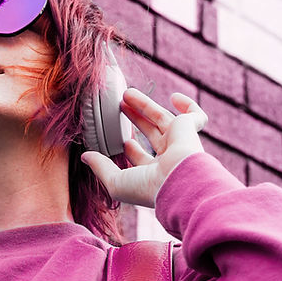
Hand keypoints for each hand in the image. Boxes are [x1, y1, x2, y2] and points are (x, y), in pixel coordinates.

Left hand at [79, 88, 207, 208]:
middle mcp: (168, 158)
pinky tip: (175, 97)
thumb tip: (85, 157)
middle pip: (150, 133)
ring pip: (163, 119)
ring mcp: (179, 143)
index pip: (142, 158)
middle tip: (120, 106)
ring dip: (145, 105)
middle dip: (135, 120)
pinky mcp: (189, 130)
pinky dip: (189, 106)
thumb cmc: (147, 187)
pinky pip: (196, 116)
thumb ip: (101, 167)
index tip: (122, 141)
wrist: (177, 180)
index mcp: (154, 173)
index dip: (132, 149)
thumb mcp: (115, 181)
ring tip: (127, 93)